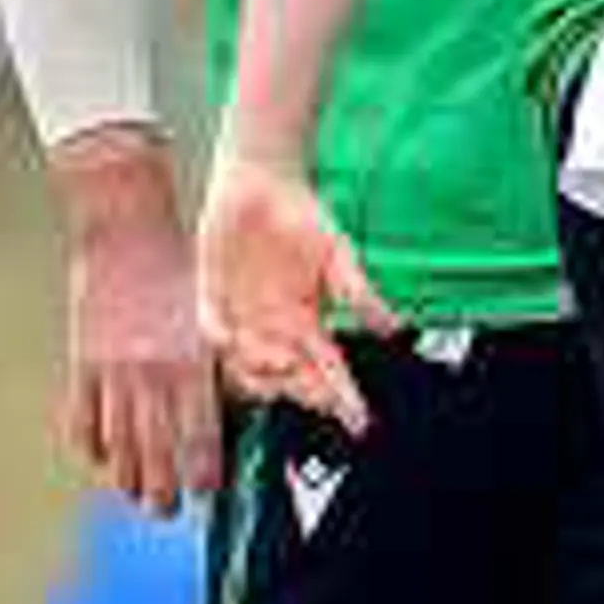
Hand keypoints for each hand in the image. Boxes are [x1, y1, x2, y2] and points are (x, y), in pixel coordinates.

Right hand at [53, 132, 221, 517]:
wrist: (126, 231)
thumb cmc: (179, 266)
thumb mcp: (208, 311)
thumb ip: (216, 357)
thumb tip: (236, 400)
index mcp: (191, 359)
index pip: (200, 429)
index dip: (203, 466)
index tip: (208, 492)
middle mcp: (152, 371)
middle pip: (156, 445)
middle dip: (163, 485)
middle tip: (168, 512)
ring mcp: (112, 369)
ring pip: (119, 438)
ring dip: (126, 475)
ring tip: (134, 499)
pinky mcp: (83, 360)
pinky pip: (83, 413)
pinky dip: (89, 440)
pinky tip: (96, 459)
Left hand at [196, 152, 396, 437]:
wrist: (259, 183)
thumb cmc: (303, 214)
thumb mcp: (338, 253)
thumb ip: (358, 292)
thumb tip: (393, 327)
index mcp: (307, 319)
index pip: (328, 368)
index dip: (343, 396)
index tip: (359, 420)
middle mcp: (274, 328)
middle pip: (291, 376)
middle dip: (308, 394)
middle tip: (321, 402)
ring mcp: (242, 318)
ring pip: (250, 365)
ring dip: (266, 374)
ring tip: (282, 369)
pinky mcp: (211, 299)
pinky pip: (213, 330)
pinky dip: (222, 339)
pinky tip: (231, 341)